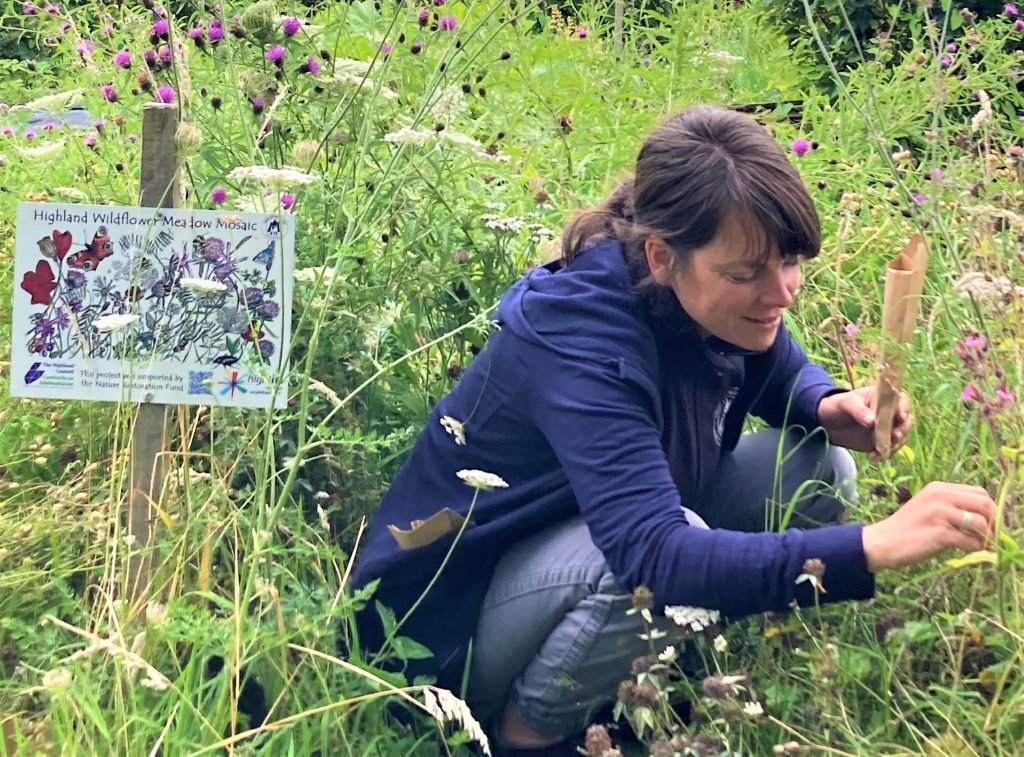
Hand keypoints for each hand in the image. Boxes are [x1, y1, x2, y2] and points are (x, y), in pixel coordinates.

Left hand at [817, 386, 911, 457]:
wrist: (828, 422)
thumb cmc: (838, 406)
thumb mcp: (846, 404)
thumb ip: (859, 411)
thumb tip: (872, 421)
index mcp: (883, 397)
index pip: (901, 401)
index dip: (904, 409)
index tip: (900, 417)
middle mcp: (890, 413)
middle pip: (906, 421)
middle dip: (902, 429)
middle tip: (894, 437)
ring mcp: (888, 427)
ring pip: (900, 436)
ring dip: (895, 444)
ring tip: (882, 451)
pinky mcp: (882, 441)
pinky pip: (890, 448)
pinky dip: (885, 453)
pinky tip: (874, 457)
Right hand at [862, 482, 995, 571]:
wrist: (881, 542)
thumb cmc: (906, 529)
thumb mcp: (928, 509)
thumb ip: (952, 508)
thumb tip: (986, 520)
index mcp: (938, 488)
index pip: (980, 492)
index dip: (992, 509)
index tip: (992, 525)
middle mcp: (940, 496)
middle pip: (984, 504)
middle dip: (995, 523)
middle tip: (992, 538)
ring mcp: (939, 513)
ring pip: (981, 523)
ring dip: (987, 539)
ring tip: (984, 548)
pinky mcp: (939, 533)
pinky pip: (970, 541)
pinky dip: (976, 550)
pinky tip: (972, 554)